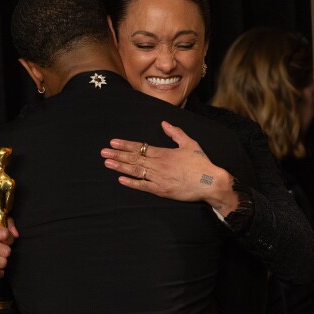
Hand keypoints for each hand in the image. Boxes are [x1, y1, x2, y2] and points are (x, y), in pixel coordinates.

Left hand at [101, 121, 234, 207]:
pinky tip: (120, 179)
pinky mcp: (161, 190)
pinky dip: (131, 183)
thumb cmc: (201, 163)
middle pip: (134, 158)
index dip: (125, 145)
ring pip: (135, 171)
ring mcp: (158, 178)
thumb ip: (175, 132)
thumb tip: (163, 123)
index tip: (113, 142)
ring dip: (120, 167)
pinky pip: (143, 186)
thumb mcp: (190, 143)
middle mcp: (158, 165)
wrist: (210, 182)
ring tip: (107, 163)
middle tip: (103, 152)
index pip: (140, 147)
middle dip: (117, 154)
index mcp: (164, 153)